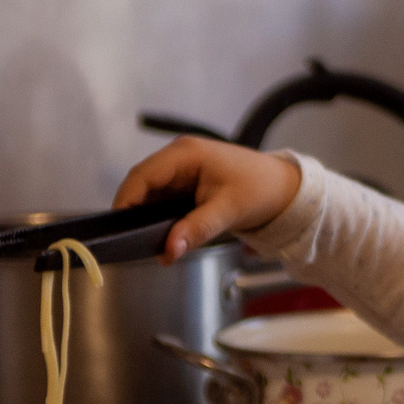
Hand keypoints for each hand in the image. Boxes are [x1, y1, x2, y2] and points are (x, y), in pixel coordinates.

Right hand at [114, 137, 302, 261]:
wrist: (284, 189)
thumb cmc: (262, 189)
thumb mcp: (229, 211)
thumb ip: (196, 229)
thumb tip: (168, 249)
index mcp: (186, 154)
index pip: (142, 175)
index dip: (126, 201)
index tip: (119, 228)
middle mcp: (180, 157)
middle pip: (142, 184)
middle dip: (135, 213)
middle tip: (134, 242)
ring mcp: (182, 169)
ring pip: (151, 194)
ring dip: (147, 217)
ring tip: (151, 243)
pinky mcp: (187, 183)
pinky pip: (163, 200)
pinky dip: (160, 217)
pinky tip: (165, 236)